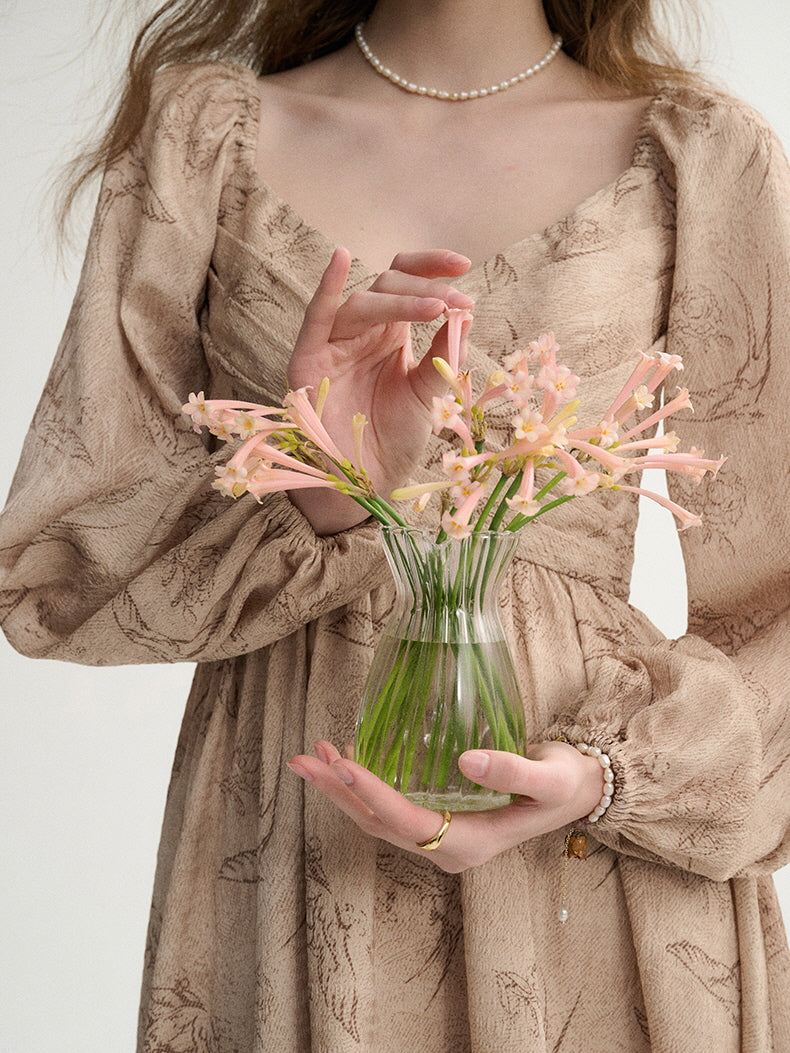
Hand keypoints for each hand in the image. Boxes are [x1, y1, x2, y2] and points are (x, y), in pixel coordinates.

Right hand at [287, 247, 473, 533]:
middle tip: (457, 302)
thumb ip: (442, 354)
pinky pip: (316, 318)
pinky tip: (341, 259)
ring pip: (362, 303)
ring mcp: (333, 344)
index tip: (464, 266)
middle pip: (387, 285)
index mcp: (388, 333)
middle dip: (424, 288)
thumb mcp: (429, 393)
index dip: (431, 268)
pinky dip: (326, 288)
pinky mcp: (308, 361)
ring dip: (401, 300)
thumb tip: (464, 313)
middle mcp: (360, 332)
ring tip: (437, 306)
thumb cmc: (393, 438)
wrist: (366, 482)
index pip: (406, 282)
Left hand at [287, 740, 604, 872]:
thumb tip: (464, 760)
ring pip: (378, 817)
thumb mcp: (549, 777)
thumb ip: (511, 768)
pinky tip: (347, 760)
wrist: (578, 791)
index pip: (408, 821)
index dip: (373, 794)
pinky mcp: (438, 818)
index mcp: (470, 844)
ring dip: (342, 789)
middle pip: (379, 823)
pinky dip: (363, 784)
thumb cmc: (566, 783)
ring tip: (312, 756)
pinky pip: (390, 807)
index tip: (343, 765)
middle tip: (303, 761)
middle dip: (339, 792)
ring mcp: (440, 836)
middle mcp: (447, 847)